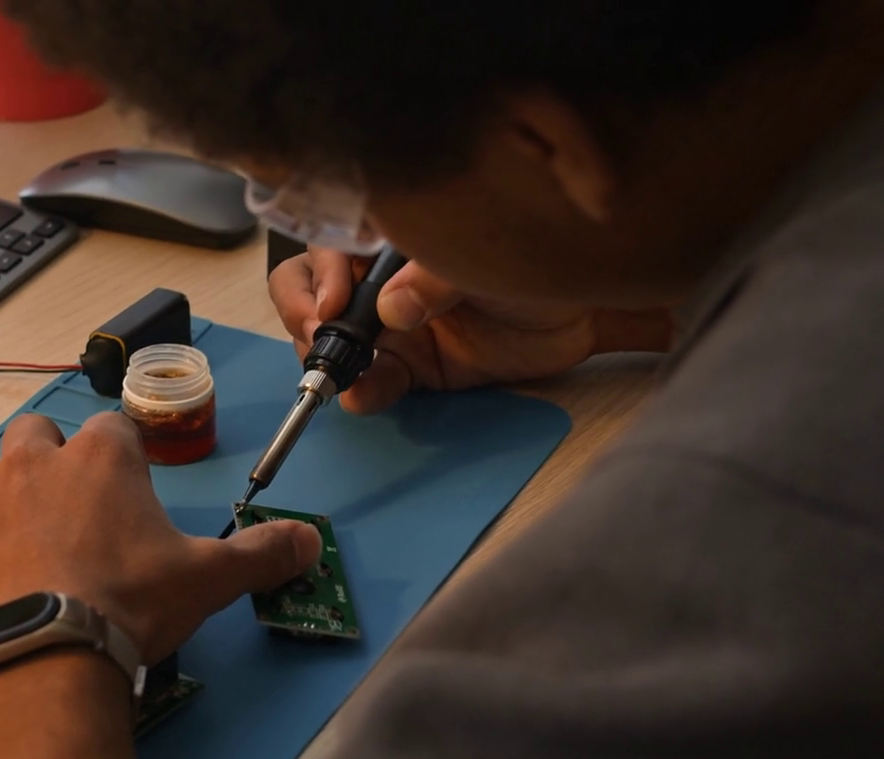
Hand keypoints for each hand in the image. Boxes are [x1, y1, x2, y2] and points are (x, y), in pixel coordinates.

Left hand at [0, 413, 322, 661]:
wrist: (44, 660)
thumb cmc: (129, 608)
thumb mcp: (210, 581)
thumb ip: (262, 555)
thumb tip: (312, 543)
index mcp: (99, 463)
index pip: (112, 431)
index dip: (119, 455)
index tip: (126, 483)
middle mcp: (29, 467)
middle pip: (32, 434)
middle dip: (42, 455)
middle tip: (57, 497)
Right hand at [270, 249, 675, 413]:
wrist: (579, 312)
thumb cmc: (532, 260)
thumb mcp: (482, 257)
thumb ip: (434, 278)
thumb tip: (391, 307)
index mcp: (388, 235)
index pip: (328, 243)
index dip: (319, 274)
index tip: (330, 305)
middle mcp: (377, 277)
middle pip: (311, 290)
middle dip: (304, 316)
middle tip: (320, 340)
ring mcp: (390, 324)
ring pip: (333, 342)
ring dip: (328, 362)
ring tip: (344, 380)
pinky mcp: (411, 366)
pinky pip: (374, 382)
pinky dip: (364, 393)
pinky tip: (362, 398)